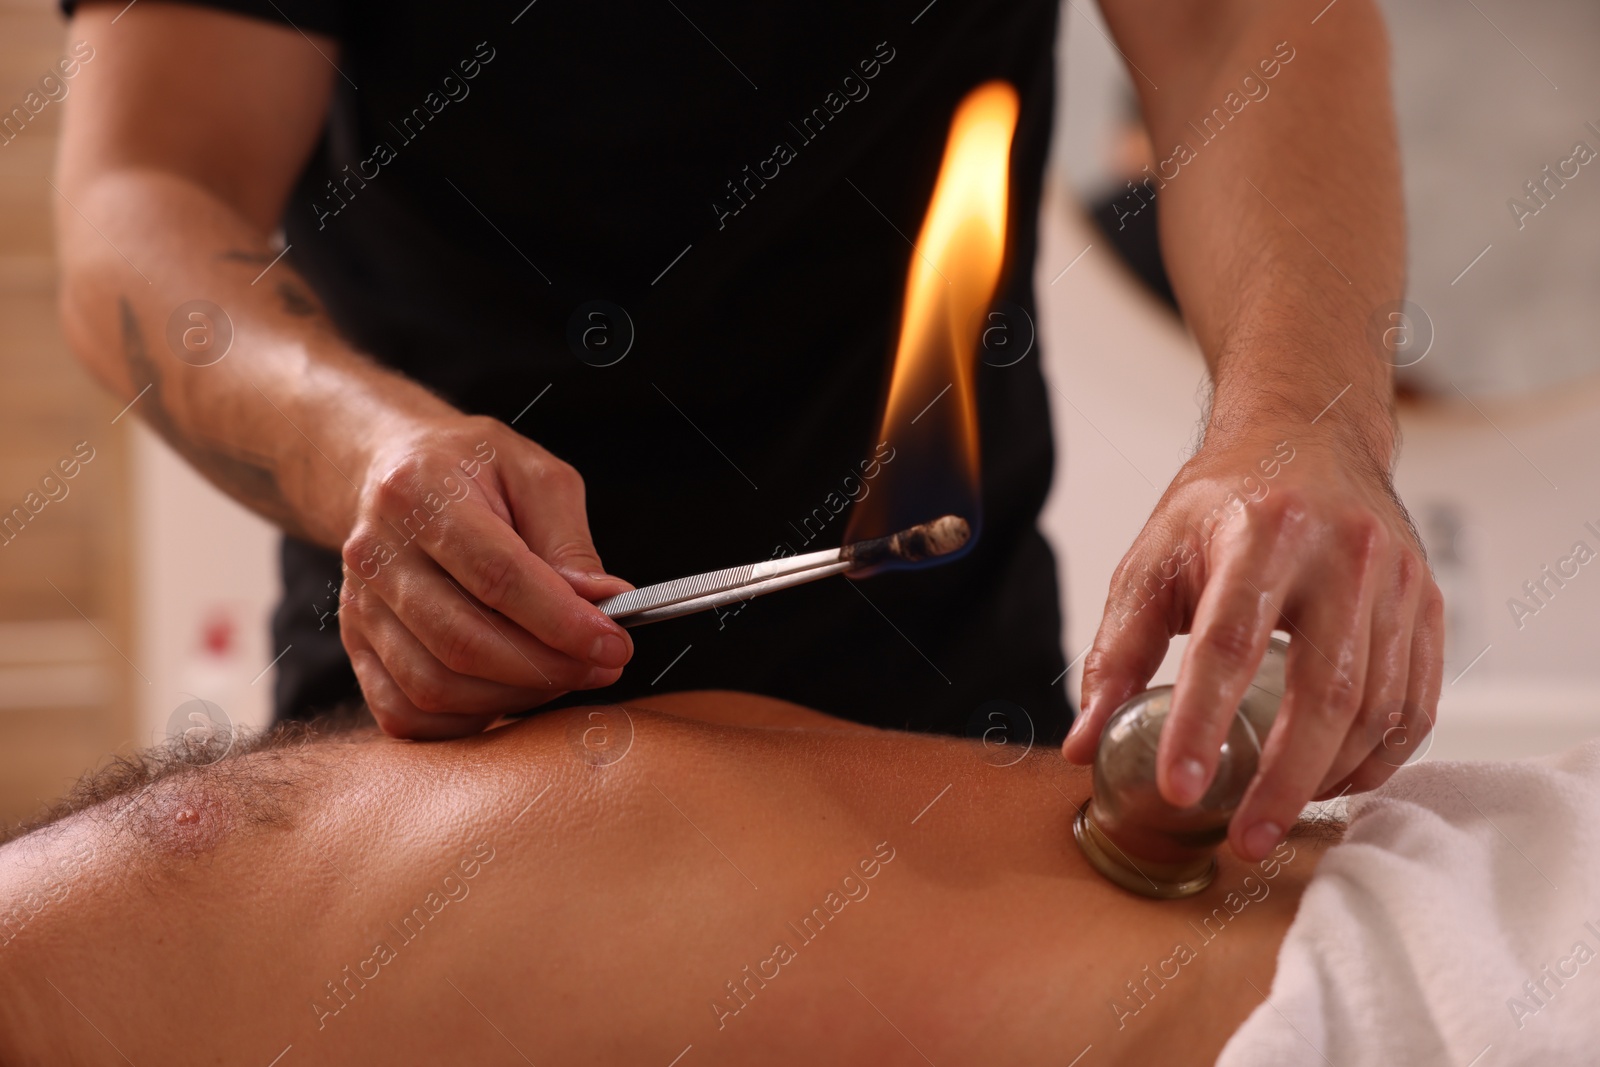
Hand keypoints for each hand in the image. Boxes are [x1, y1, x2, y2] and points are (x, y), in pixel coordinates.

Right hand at [338, 414, 634, 737]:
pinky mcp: (356, 645)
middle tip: (603, 665)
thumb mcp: (534, 476)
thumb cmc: (471, 470)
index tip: (615, 643)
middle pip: (464, 641)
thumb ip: (569, 544)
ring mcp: (359, 605)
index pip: (498, 576)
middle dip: (547, 667)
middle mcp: (377, 553)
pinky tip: (508, 691)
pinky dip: (466, 719)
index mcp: (421, 493)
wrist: (388, 468)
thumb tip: (605, 606)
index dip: (562, 621)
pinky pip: (405, 712)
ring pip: (435, 685)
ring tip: (563, 674)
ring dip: (514, 696)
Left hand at [1062, 426, 1443, 859]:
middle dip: (1281, 779)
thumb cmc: (1223, 504)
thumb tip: (1082, 742)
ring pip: (1376, 705)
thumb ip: (1116, 652)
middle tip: (1244, 839)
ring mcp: (1396, 579)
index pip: (1229, 643)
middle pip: (1323, 690)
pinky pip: (1416, 703)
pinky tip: (1335, 781)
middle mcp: (1341, 552)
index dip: (1202, 722)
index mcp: (1260, 531)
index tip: (1181, 788)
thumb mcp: (1153, 559)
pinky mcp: (1427, 603)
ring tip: (1278, 816)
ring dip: (1329, 777)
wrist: (1310, 436)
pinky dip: (1378, 757)